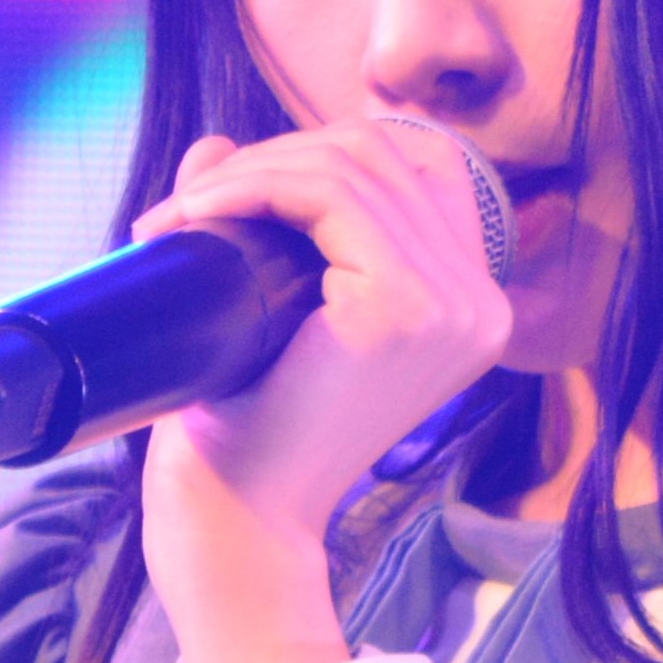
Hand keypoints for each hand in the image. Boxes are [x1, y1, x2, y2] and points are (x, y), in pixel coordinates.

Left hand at [131, 118, 513, 662]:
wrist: (239, 518)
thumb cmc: (250, 428)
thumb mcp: (270, 306)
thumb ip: (259, 224)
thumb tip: (215, 144)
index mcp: (467, 305)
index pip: (410, 169)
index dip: (316, 156)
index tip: (227, 197)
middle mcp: (480, 303)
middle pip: (381, 154)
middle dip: (275, 158)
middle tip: (188, 204)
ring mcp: (454, 303)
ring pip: (351, 164)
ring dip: (253, 170)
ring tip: (182, 214)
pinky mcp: (406, 305)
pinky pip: (330, 195)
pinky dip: (253, 187)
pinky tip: (197, 213)